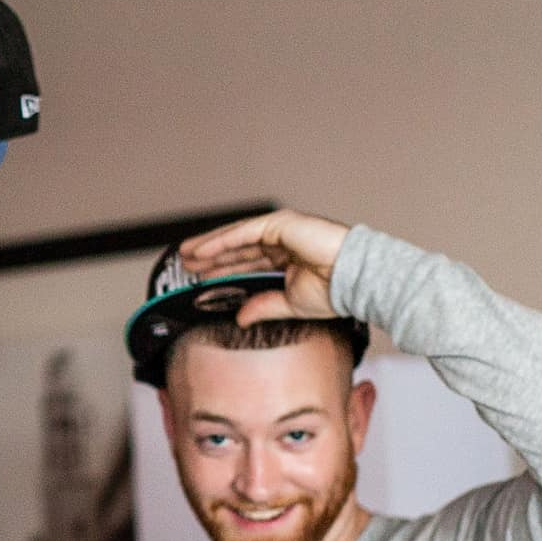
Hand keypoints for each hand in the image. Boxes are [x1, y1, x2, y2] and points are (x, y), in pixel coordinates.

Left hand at [180, 209, 351, 319]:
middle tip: (186, 264)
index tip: (201, 276)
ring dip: (210, 247)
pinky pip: (243, 233)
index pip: (247, 261)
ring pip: (236, 238)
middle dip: (210, 256)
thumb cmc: (334, 291)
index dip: (223, 268)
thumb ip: (264, 306)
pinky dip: (221, 241)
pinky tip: (203, 250)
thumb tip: (241, 316)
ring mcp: (280, 229)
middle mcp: (281, 240)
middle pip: (237, 247)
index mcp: (285, 257)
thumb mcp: (290, 304)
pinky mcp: (280, 224)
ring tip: (186, 255)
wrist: (355, 280)